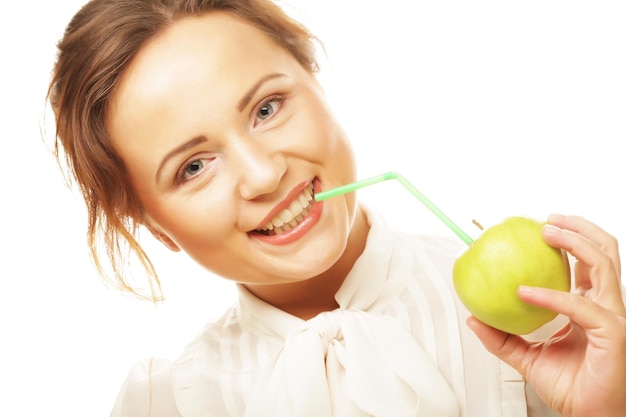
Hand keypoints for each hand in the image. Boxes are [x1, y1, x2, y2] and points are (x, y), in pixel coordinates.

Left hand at [467, 214, 625, 416]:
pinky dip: (551, 295)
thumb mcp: (527, 357)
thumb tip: (473, 318)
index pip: (584, 263)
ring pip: (603, 263)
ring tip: (547, 232)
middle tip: (546, 219)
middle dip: (578, 227)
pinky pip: (580, 305)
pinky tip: (525, 292)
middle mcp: (605, 305)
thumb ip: (502, 338)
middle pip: (603, 251)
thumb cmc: (571, 388)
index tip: (537, 226)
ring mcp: (612, 316)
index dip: (567, 239)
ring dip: (574, 241)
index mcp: (590, 306)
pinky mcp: (613, 332)